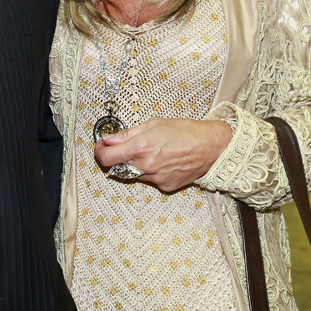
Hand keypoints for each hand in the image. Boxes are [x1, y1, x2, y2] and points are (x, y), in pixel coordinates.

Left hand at [94, 117, 231, 193]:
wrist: (211, 147)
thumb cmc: (185, 131)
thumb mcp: (153, 124)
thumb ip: (127, 134)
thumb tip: (109, 139)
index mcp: (141, 147)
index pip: (107, 158)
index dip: (99, 153)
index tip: (100, 148)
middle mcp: (145, 165)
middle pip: (117, 168)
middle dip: (117, 158)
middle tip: (124, 148)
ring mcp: (155, 178)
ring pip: (133, 174)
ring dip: (135, 165)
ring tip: (153, 152)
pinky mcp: (165, 186)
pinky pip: (149, 180)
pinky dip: (150, 172)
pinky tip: (163, 161)